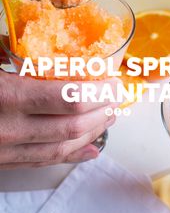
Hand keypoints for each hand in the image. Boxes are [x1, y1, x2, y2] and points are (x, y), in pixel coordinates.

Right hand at [0, 71, 116, 168]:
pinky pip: (44, 162)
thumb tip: (48, 50)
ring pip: (62, 148)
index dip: (100, 94)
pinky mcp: (4, 162)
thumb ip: (18, 60)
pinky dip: (72, 155)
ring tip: (108, 119)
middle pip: (73, 127)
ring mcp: (7, 151)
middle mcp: (12, 128)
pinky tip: (89, 149)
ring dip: (92, 134)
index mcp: (11, 97)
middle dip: (103, 113)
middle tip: (116, 100)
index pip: (71, 99)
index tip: (113, 84)